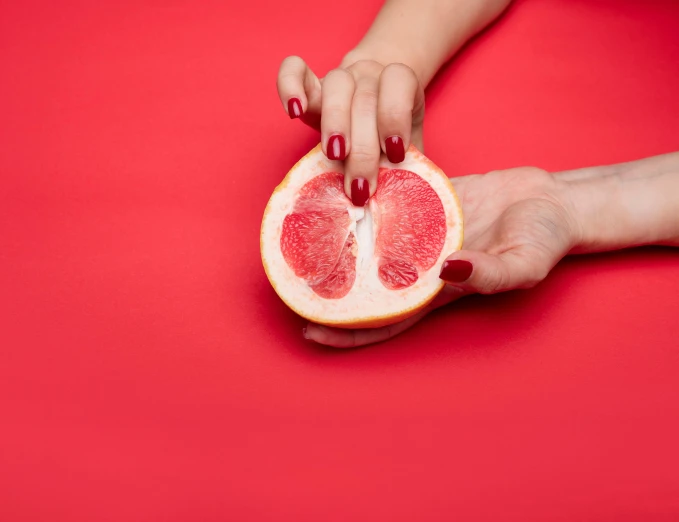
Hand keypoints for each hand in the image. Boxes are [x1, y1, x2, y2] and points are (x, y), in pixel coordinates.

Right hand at [277, 56, 424, 203]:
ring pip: (336, 84)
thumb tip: (405, 201)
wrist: (376, 114)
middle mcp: (370, 74)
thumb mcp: (410, 152)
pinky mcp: (310, 85)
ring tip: (334, 155)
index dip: (396, 115)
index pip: (399, 81)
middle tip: (360, 187)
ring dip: (336, 122)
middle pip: (365, 99)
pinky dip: (290, 86)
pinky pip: (294, 70)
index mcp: (400, 83)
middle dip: (363, 148)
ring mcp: (340, 76)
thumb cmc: (392, 140)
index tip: (395, 153)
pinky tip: (294, 111)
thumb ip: (410, 169)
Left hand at [304, 167, 578, 347]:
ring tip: (297, 235)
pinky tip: (334, 189)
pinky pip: (387, 203)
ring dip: (337, 242)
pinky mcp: (425, 202)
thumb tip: (446, 270)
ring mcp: (419, 234)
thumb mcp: (523, 265)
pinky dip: (362, 200)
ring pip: (369, 242)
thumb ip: (489, 273)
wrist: (553, 203)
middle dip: (327, 288)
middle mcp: (419, 265)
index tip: (308, 331)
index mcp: (435, 291)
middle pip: (364, 284)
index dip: (346, 331)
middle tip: (286, 280)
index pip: (383, 318)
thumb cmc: (543, 241)